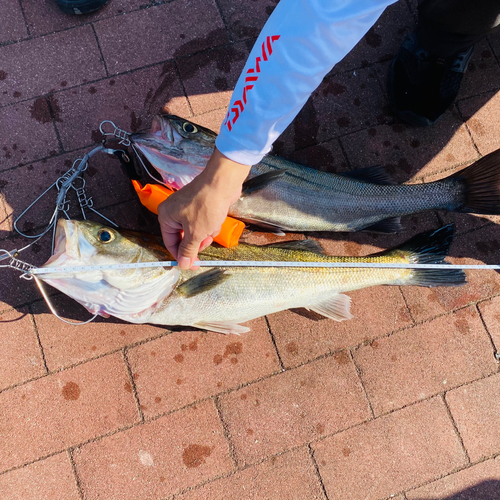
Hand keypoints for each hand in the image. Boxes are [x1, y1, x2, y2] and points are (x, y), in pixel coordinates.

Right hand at [157, 148, 250, 268]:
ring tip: (212, 225)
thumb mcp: (196, 233)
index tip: (193, 265)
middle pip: (184, 238)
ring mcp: (188, 208)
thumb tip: (183, 265)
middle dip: (197, 241)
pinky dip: (211, 224)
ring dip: (206, 233)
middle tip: (206, 240)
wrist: (223, 183)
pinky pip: (204, 223)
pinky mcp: (200, 205)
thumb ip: (188, 250)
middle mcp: (174, 211)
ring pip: (196, 231)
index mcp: (166, 217)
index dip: (182, 256)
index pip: (171, 243)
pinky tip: (217, 219)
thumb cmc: (206, 205)